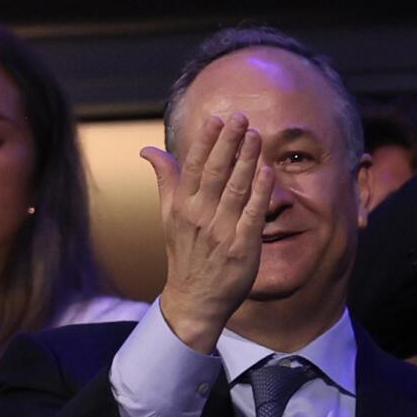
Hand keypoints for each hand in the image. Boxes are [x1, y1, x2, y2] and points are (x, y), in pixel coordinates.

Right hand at [141, 114, 275, 352]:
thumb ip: (166, 180)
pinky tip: (267, 171)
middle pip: (216, 172)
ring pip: (236, 189)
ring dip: (246, 161)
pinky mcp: (243, 247)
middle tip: (240, 117)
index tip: (216, 118)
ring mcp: (222, 231)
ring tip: (255, 136)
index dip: (206, 141)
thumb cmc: (185, 253)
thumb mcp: (168, 216)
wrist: (195, 299)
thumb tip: (148, 150)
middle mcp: (200, 216)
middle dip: (228, 143)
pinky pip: (253, 214)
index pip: (194, 166)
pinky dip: (260, 192)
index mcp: (182, 206)